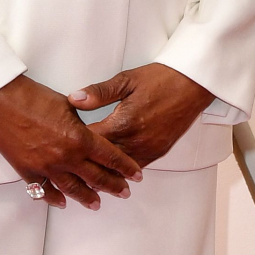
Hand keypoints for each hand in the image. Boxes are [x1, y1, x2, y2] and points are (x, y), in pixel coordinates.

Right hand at [0, 75, 142, 207]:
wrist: (1, 100)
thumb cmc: (32, 97)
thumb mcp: (67, 107)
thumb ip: (81, 125)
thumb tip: (89, 134)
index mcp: (80, 138)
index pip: (111, 157)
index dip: (126, 167)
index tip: (136, 175)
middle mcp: (67, 156)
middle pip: (97, 177)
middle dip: (114, 186)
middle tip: (123, 192)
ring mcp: (47, 167)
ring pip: (73, 189)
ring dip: (87, 198)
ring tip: (97, 204)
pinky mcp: (28, 171)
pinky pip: (45, 191)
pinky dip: (55, 198)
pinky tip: (63, 202)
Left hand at [68, 65, 212, 168]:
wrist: (193, 84)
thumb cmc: (161, 78)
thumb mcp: (126, 80)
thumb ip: (98, 93)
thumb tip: (74, 99)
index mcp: (123, 123)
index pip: (90, 142)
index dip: (74, 144)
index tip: (61, 143)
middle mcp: (136, 141)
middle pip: (103, 161)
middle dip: (85, 162)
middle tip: (67, 166)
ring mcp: (149, 149)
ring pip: (119, 170)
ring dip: (103, 171)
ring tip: (85, 176)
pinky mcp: (159, 151)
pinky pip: (136, 167)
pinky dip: (122, 170)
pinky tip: (112, 171)